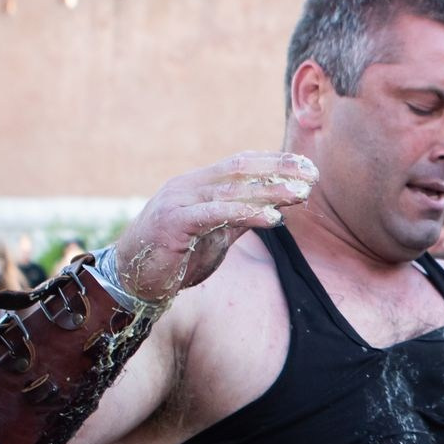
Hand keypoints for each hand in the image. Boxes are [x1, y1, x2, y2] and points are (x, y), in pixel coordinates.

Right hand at [113, 151, 318, 304]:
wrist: (130, 282)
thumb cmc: (173, 259)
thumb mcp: (214, 236)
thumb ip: (238, 218)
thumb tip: (271, 207)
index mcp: (196, 184)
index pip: (240, 163)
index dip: (274, 162)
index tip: (307, 166)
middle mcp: (187, 186)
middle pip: (240, 169)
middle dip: (279, 169)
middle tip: (312, 174)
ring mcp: (178, 202)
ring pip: (232, 189)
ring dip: (270, 191)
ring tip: (301, 194)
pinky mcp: (173, 223)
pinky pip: (215, 214)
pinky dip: (245, 213)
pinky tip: (272, 217)